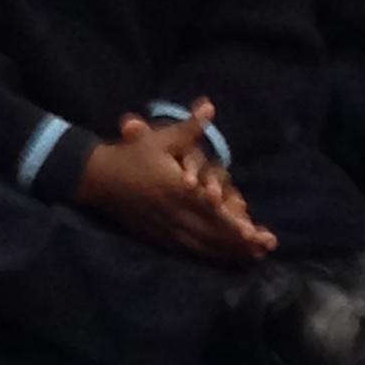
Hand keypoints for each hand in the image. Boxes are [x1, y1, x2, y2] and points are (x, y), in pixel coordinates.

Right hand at [76, 100, 275, 262]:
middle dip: (240, 243)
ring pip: (202, 246)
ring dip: (229, 252)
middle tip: (266, 247)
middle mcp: (174, 214)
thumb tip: (210, 107)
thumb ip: (189, 128)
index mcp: (177, 191)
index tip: (255, 233)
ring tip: (254, 256)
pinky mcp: (159, 236)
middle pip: (212, 234)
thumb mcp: (161, 139)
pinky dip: (209, 255)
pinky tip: (225, 258)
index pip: (211, 212)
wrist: (98, 179)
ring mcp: (166, 229)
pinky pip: (188, 250)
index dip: (233, 224)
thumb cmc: (132, 156)